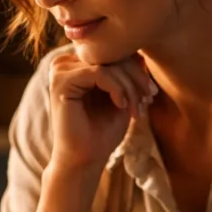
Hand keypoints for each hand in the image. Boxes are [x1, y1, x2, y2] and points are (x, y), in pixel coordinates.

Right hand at [47, 52, 157, 172]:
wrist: (84, 160)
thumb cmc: (102, 132)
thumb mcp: (122, 97)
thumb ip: (127, 74)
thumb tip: (142, 53)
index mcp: (77, 64)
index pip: (114, 51)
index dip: (137, 69)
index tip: (151, 94)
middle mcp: (65, 63)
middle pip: (112, 54)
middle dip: (136, 78)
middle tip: (148, 99)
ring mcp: (60, 71)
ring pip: (108, 63)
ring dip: (129, 86)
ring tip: (136, 108)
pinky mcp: (61, 83)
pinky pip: (99, 73)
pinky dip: (117, 89)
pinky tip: (121, 107)